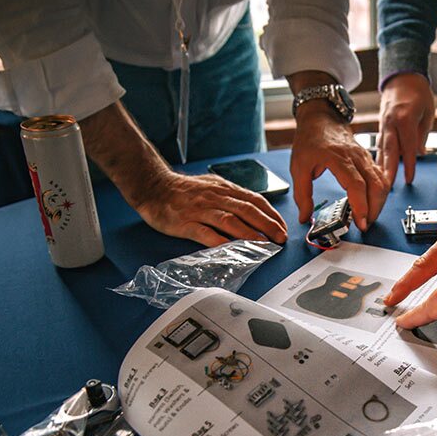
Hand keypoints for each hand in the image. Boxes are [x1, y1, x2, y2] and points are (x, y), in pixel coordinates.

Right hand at [132, 170, 287, 246]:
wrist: (153, 186)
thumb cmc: (184, 190)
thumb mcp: (213, 186)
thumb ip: (232, 196)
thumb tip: (254, 207)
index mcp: (224, 189)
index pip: (255, 200)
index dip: (271, 214)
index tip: (283, 227)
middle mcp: (216, 198)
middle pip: (247, 210)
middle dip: (267, 225)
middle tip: (281, 238)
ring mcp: (201, 210)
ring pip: (230, 221)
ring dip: (250, 234)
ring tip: (264, 244)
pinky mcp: (186, 223)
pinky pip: (205, 233)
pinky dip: (220, 241)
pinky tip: (232, 249)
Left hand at [291, 103, 389, 230]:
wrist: (320, 118)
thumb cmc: (310, 139)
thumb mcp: (298, 167)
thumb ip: (302, 195)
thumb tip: (304, 217)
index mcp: (338, 157)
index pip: (357, 185)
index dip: (361, 206)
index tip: (360, 222)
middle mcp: (356, 157)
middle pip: (376, 186)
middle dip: (374, 209)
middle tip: (364, 225)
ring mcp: (365, 157)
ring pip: (382, 182)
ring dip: (378, 203)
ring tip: (368, 217)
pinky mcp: (368, 159)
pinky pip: (381, 178)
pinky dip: (379, 193)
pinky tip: (371, 203)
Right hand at [378, 73, 434, 185]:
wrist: (401, 76)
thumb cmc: (417, 91)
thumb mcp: (427, 111)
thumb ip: (422, 134)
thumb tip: (419, 154)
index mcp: (404, 117)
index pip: (408, 146)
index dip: (408, 164)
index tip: (409, 179)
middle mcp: (391, 122)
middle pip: (390, 151)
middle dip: (388, 171)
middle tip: (386, 189)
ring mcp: (384, 125)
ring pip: (382, 150)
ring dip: (380, 168)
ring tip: (378, 186)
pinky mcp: (381, 127)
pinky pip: (380, 146)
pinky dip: (378, 160)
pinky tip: (375, 172)